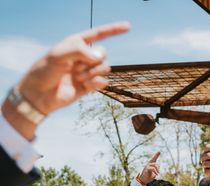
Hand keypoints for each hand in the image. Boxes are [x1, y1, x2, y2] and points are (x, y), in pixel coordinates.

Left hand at [3, 22, 129, 139]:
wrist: (40, 95)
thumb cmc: (45, 71)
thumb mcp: (58, 55)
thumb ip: (80, 51)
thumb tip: (100, 56)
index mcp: (76, 43)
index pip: (99, 34)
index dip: (114, 30)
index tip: (128, 26)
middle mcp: (84, 56)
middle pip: (104, 53)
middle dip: (93, 60)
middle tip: (75, 67)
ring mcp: (88, 70)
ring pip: (105, 67)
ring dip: (91, 73)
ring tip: (77, 78)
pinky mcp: (90, 85)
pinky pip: (104, 81)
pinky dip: (95, 83)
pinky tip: (84, 85)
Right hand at [136, 152, 159, 184]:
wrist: (143, 181)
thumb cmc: (149, 177)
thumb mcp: (154, 173)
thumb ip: (156, 169)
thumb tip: (158, 166)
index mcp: (150, 165)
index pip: (154, 159)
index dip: (156, 155)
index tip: (159, 151)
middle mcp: (148, 164)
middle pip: (155, 162)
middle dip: (158, 167)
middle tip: (158, 173)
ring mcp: (147, 166)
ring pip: (154, 165)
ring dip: (157, 170)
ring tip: (157, 174)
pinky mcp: (146, 169)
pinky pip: (152, 168)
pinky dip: (155, 171)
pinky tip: (156, 174)